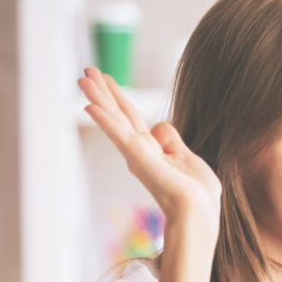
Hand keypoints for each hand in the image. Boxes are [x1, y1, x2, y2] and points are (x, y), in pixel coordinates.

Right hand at [77, 67, 220, 242]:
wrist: (199, 211)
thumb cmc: (198, 193)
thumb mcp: (188, 158)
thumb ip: (173, 142)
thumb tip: (159, 127)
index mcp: (153, 150)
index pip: (131, 118)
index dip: (119, 98)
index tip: (106, 79)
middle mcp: (140, 150)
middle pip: (118, 113)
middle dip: (103, 91)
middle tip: (86, 70)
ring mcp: (137, 153)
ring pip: (114, 118)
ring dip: (98, 96)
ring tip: (82, 76)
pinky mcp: (137, 157)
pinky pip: (118, 133)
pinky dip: (105, 119)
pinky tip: (89, 106)